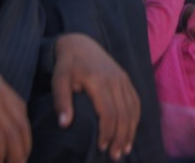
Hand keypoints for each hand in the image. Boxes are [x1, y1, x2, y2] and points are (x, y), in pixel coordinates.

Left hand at [51, 34, 139, 160]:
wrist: (80, 43)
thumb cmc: (67, 64)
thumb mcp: (58, 79)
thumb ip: (61, 100)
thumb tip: (65, 124)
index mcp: (99, 80)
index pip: (109, 112)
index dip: (107, 132)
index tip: (101, 148)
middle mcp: (115, 80)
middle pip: (123, 114)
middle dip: (120, 137)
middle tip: (114, 156)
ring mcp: (123, 78)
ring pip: (132, 109)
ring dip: (130, 131)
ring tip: (124, 149)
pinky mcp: (126, 79)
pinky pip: (135, 101)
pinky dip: (135, 118)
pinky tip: (130, 132)